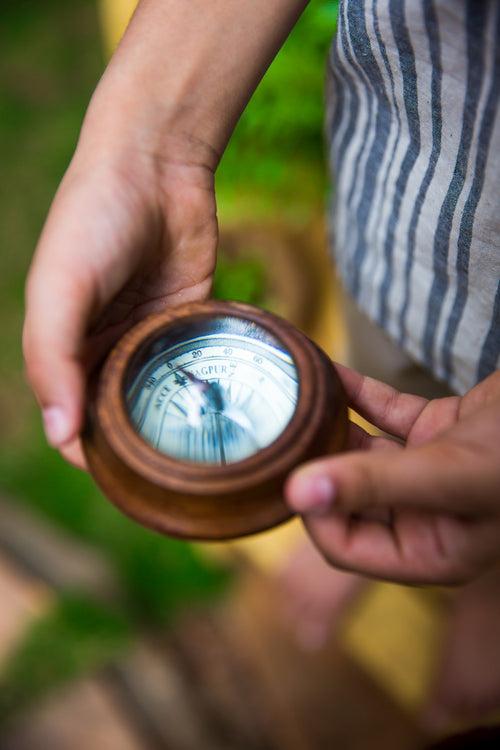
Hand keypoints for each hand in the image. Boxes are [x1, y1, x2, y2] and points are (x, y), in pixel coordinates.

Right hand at [23, 136, 217, 467]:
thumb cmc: (92, 220)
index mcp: (63, 348)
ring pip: (158, 399)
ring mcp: (147, 339)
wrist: (156, 166)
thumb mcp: (59, 286)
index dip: (90, 455)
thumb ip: (53, 356)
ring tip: (203, 454)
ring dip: (174, 424)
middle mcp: (103, 349)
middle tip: (174, 477)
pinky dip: (204, 390)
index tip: (125, 484)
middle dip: (139, 448)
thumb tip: (60, 432)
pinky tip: (225, 414)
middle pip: (118, 417)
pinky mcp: (187, 324)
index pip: (71, 422)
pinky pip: (194, 368)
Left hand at [285, 366, 499, 584]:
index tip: (290, 472)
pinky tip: (330, 372)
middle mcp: (427, 515)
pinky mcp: (439, 430)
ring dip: (333, 427)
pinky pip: (385, 414)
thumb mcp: (449, 475)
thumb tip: (295, 494)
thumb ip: (373, 485)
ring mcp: (431, 470)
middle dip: (318, 466)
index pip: (346, 547)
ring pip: (363, 453)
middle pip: (349, 497)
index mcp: (432, 549)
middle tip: (285, 432)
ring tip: (298, 400)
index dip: (314, 514)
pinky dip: (358, 394)